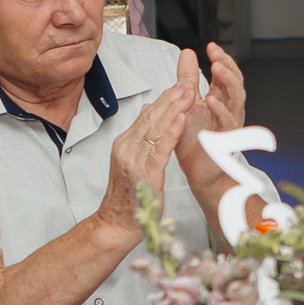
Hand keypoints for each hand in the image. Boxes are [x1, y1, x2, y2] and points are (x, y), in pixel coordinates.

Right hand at [95, 78, 193, 237]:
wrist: (116, 223)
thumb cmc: (129, 195)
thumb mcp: (133, 161)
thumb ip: (140, 137)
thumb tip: (148, 109)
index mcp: (126, 143)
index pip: (147, 116)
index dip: (164, 99)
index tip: (179, 85)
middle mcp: (127, 148)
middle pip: (151, 117)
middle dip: (171, 98)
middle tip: (188, 82)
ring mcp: (134, 160)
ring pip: (156, 128)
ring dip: (173, 109)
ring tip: (188, 93)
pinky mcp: (144, 173)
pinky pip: (160, 149)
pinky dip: (171, 132)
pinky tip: (181, 119)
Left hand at [171, 44, 247, 191]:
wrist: (199, 174)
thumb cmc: (195, 143)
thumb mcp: (187, 104)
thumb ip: (188, 79)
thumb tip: (187, 54)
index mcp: (219, 100)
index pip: (224, 75)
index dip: (221, 59)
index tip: (211, 46)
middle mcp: (228, 109)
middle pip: (234, 82)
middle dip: (227, 65)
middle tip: (217, 54)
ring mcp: (230, 123)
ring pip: (237, 98)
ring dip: (228, 82)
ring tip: (218, 68)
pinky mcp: (227, 139)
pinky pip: (228, 122)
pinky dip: (221, 110)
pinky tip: (212, 101)